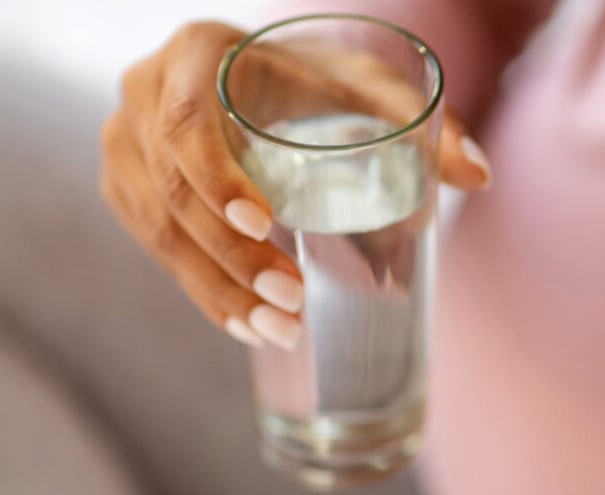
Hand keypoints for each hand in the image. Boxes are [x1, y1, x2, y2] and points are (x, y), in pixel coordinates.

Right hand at [98, 21, 489, 348]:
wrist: (249, 79)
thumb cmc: (313, 80)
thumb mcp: (365, 87)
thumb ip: (422, 121)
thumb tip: (480, 175)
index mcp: (195, 54)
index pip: (187, 123)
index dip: (217, 179)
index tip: (265, 224)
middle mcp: (144, 92)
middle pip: (173, 188)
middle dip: (232, 256)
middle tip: (292, 302)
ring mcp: (124, 143)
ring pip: (160, 229)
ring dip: (217, 288)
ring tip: (277, 331)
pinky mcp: (125, 187)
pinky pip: (155, 247)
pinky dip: (200, 290)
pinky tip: (244, 326)